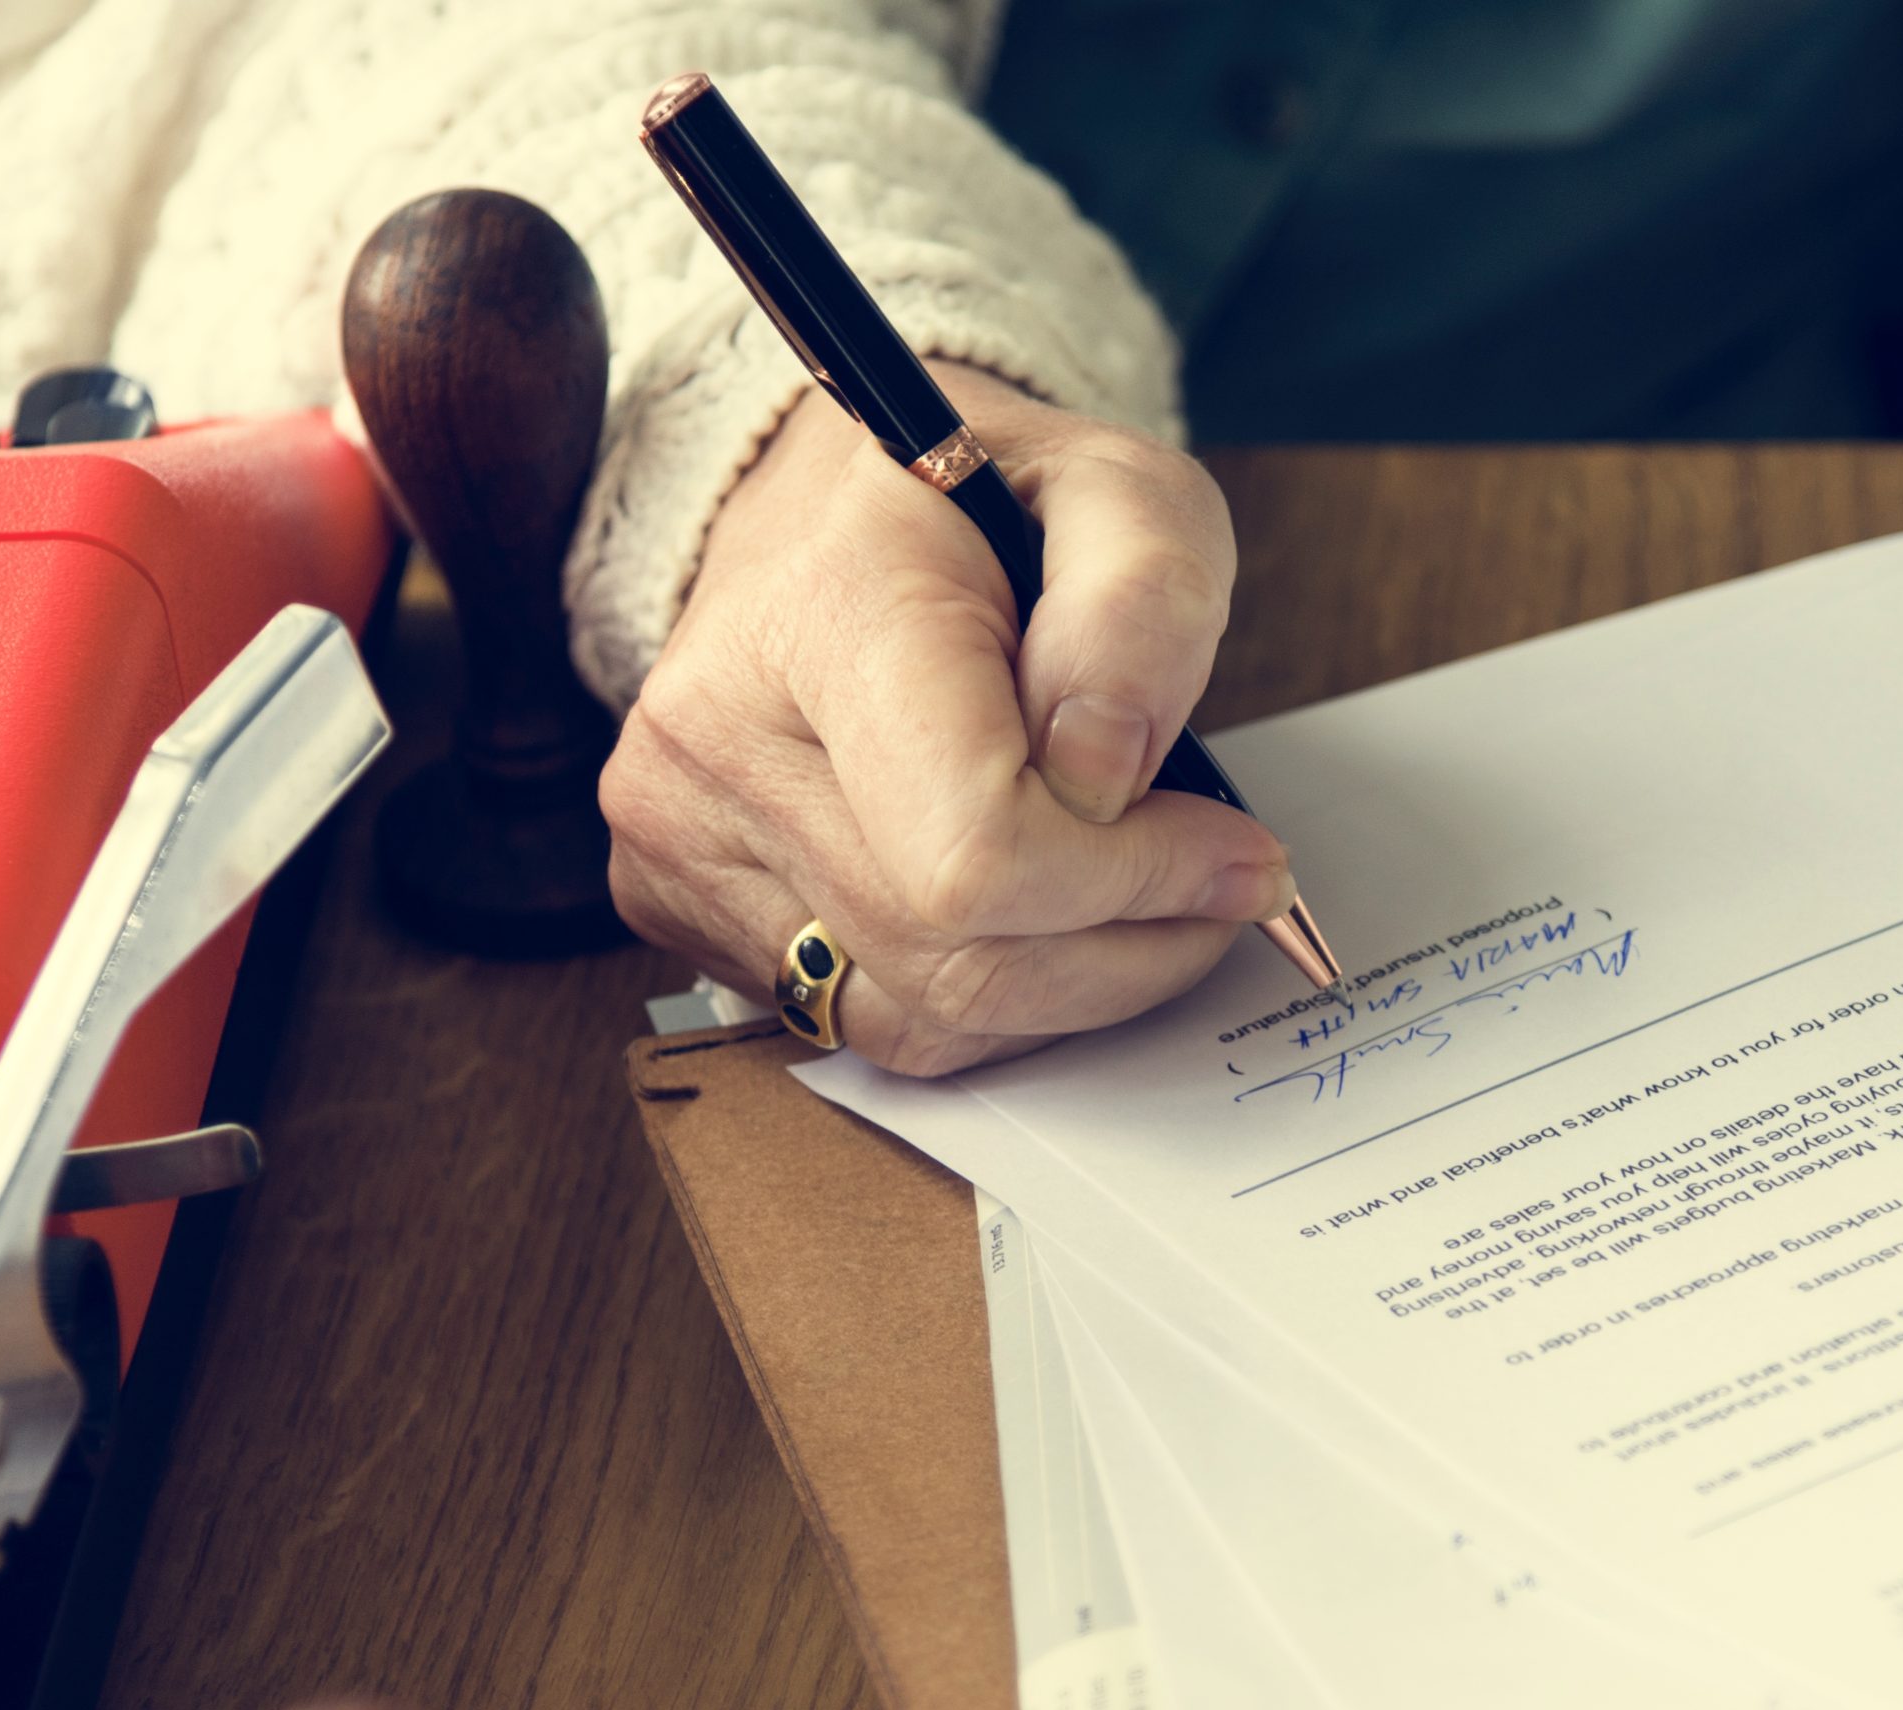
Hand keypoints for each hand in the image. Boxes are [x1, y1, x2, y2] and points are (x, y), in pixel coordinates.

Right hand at [600, 365, 1292, 1075]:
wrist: (812, 517)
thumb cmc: (973, 506)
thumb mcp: (1120, 488)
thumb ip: (1146, 604)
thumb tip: (1108, 776)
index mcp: (824, 614)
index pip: (978, 852)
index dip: (1133, 881)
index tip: (1231, 853)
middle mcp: (718, 739)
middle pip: (960, 958)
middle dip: (1125, 942)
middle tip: (1213, 886)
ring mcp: (677, 837)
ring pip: (922, 1021)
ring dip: (1067, 990)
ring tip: (1133, 900)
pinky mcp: (672, 904)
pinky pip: (870, 1029)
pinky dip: (982, 1002)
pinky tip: (1025, 920)